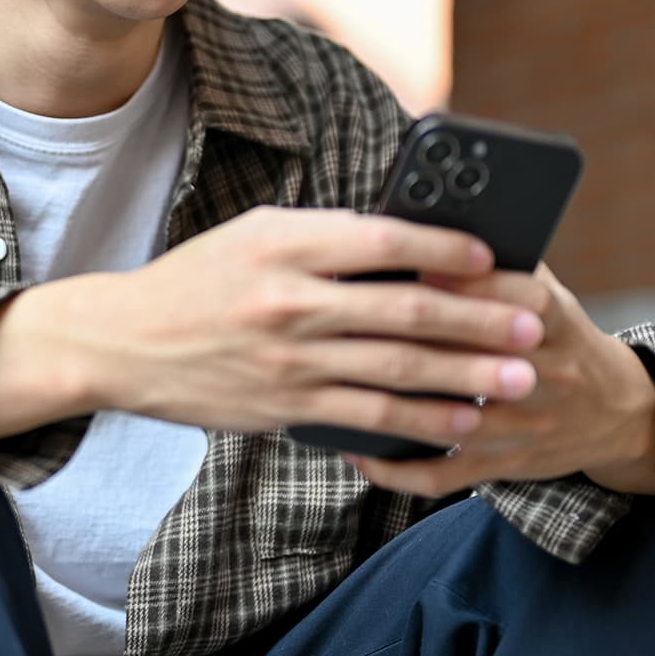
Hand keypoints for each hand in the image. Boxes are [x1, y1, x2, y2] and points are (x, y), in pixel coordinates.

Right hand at [69, 207, 546, 448]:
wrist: (121, 342)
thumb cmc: (195, 281)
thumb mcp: (252, 236)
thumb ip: (325, 238)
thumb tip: (407, 244)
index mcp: (284, 243)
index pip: (384, 239)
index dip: (446, 246)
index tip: (493, 255)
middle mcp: (290, 299)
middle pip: (407, 307)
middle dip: (481, 318)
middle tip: (533, 322)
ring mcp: (289, 358)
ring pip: (399, 366)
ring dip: (469, 373)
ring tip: (520, 376)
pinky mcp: (285, 405)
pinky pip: (369, 415)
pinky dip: (422, 419)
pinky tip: (462, 419)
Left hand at [347, 264, 654, 497]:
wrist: (616, 414)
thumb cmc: (560, 337)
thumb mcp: (551, 293)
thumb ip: (506, 263)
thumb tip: (436, 223)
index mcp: (559, 326)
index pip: (526, 301)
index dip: (475, 285)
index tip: (419, 266)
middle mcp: (548, 379)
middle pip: (481, 362)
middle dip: (420, 343)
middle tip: (359, 323)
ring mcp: (525, 429)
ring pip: (456, 422)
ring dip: (397, 407)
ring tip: (339, 386)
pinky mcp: (502, 467)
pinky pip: (443, 475)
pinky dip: (396, 467)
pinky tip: (355, 448)